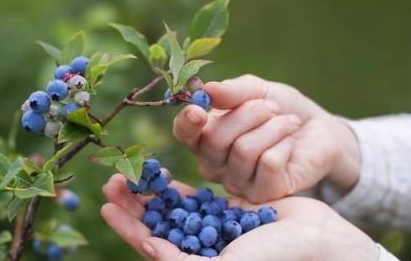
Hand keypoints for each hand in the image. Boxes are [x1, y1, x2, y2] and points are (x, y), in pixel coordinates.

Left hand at [101, 174, 377, 260]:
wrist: (318, 243)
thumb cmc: (274, 260)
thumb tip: (147, 248)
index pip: (149, 245)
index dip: (126, 226)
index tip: (106, 205)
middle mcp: (199, 249)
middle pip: (155, 224)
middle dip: (132, 204)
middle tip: (112, 180)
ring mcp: (212, 230)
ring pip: (171, 209)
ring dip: (150, 192)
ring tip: (131, 172)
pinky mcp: (226, 213)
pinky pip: (195, 198)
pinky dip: (177, 187)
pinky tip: (161, 174)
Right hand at [173, 74, 359, 201]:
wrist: (317, 130)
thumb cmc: (280, 109)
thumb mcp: (257, 90)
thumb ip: (233, 91)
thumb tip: (208, 90)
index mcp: (204, 137)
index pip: (183, 134)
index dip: (187, 123)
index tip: (199, 110)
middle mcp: (214, 164)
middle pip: (216, 138)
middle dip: (249, 113)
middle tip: (272, 108)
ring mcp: (236, 183)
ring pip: (244, 150)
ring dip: (273, 127)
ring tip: (287, 123)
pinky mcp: (262, 194)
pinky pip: (268, 164)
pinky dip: (284, 144)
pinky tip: (290, 144)